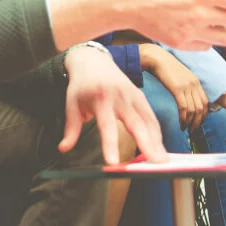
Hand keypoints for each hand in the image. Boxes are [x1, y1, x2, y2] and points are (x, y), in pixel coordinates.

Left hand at [59, 45, 167, 163]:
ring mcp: (133, 95)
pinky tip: (159, 147)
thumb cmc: (81, 85)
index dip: (111, 145)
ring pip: (149, 120)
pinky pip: (151, 116)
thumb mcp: (71, 104)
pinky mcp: (140, 96)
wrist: (93, 61)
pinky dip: (157, 133)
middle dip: (147, 144)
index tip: (114, 163)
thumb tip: (63, 149)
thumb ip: (71, 128)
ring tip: (163, 160)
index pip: (107, 126)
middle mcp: (120, 97)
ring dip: (157, 141)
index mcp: (100, 99)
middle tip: (157, 164)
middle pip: (137, 123)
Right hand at [141, 43, 207, 130]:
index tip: (197, 123)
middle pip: (201, 108)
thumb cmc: (166, 68)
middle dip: (198, 122)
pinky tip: (180, 123)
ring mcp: (187, 86)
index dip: (203, 115)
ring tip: (185, 129)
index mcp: (196, 82)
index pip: (205, 102)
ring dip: (190, 122)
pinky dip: (183, 118)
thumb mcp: (181, 77)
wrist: (157, 58)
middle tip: (193, 131)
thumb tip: (187, 101)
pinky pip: (184, 107)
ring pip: (193, 110)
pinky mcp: (178, 89)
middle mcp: (194, 84)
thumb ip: (186, 87)